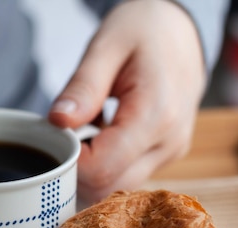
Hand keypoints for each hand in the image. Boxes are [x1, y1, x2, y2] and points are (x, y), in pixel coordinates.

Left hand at [48, 0, 205, 203]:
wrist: (180, 29)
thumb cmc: (143, 30)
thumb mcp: (106, 47)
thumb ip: (83, 88)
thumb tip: (58, 122)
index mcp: (156, 116)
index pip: (101, 170)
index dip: (68, 161)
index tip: (57, 135)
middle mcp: (169, 142)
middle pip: (108, 187)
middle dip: (75, 169)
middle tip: (66, 133)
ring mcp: (171, 153)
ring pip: (117, 186)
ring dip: (90, 168)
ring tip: (86, 129)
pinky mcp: (166, 155)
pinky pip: (127, 175)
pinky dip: (105, 163)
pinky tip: (99, 135)